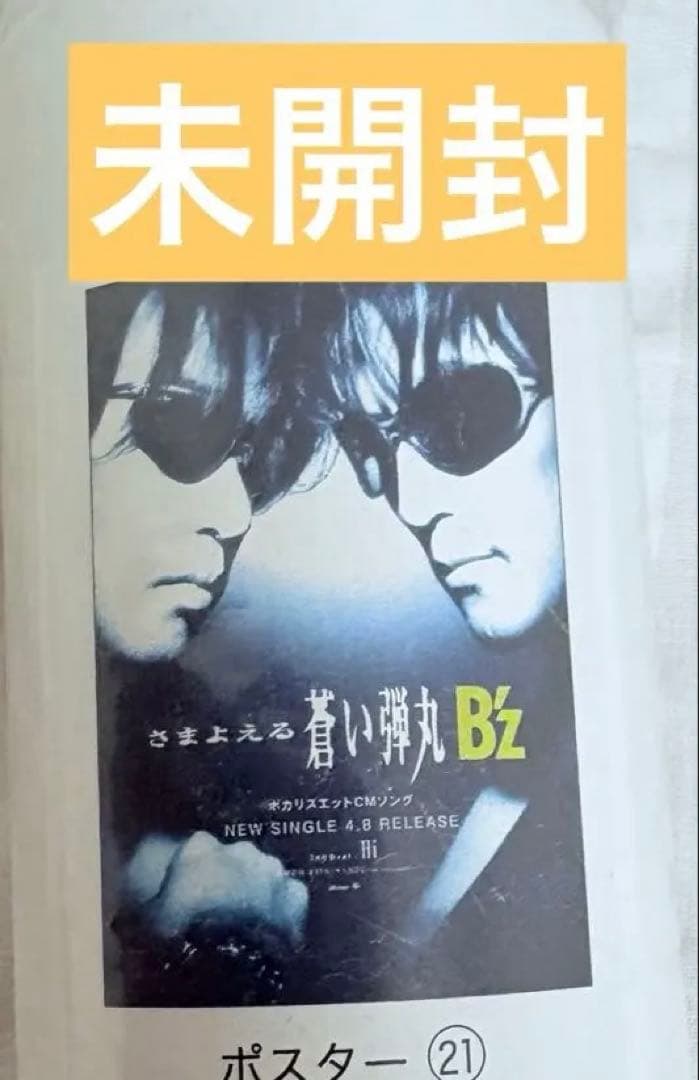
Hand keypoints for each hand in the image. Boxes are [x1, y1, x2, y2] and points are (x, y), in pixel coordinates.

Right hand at [124, 831, 307, 945]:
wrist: (233, 965)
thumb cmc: (183, 939)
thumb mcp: (149, 925)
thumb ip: (142, 910)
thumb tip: (126, 916)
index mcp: (197, 850)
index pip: (191, 853)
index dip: (187, 876)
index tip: (184, 896)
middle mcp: (236, 850)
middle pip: (229, 860)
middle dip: (225, 880)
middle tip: (215, 913)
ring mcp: (269, 869)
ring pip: (260, 874)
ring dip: (254, 892)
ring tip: (243, 924)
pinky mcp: (292, 893)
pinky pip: (287, 895)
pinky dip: (281, 908)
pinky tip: (271, 927)